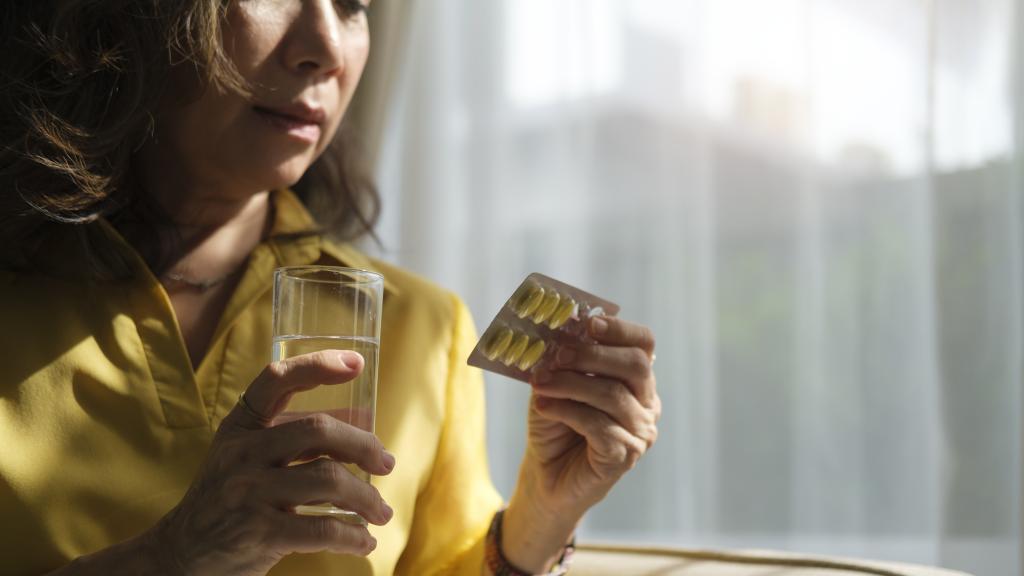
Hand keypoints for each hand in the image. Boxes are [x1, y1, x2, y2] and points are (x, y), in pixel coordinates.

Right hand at [150, 350, 395, 575]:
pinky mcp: (257, 534)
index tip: (356, 363)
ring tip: (381, 513)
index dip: (318, 365)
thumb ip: (292, 438)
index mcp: (240, 428)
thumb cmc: (228, 501)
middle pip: (318, 430)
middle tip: (387, 464)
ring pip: (328, 480)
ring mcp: (247, 493)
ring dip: (368, 498)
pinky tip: (363, 541)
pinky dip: (353, 536)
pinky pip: (322, 529)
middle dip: (365, 446)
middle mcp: (240, 454)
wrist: (178, 556)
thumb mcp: (245, 458)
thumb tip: (361, 420)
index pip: (276, 379)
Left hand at [502, 316, 658, 571]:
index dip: (620, 330)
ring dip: (570, 384)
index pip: (644, 344)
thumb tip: (560, 329)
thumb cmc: (554, 424)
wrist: (545, 475)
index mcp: (636, 380)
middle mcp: (647, 403)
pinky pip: (598, 424)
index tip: (589, 324)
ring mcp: (641, 431)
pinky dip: (566, 411)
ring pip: (612, 394)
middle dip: (593, 354)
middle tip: (557, 354)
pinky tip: (543, 407)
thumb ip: (561, 359)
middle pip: (635, 365)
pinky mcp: (625, 455)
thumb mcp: (555, 382)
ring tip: (540, 384)